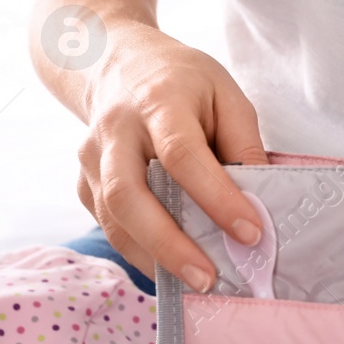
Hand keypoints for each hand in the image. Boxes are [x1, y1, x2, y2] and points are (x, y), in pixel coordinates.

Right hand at [76, 24, 268, 290]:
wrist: (113, 60)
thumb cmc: (182, 81)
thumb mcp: (226, 93)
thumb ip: (244, 143)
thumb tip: (261, 199)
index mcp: (158, 101)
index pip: (183, 156)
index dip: (217, 198)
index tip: (251, 233)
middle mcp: (116, 130)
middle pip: (129, 194)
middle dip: (169, 243)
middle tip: (208, 279)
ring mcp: (91, 157)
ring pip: (112, 216)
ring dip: (152, 257)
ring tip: (195, 283)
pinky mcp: (82, 180)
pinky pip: (108, 224)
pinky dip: (138, 251)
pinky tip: (171, 268)